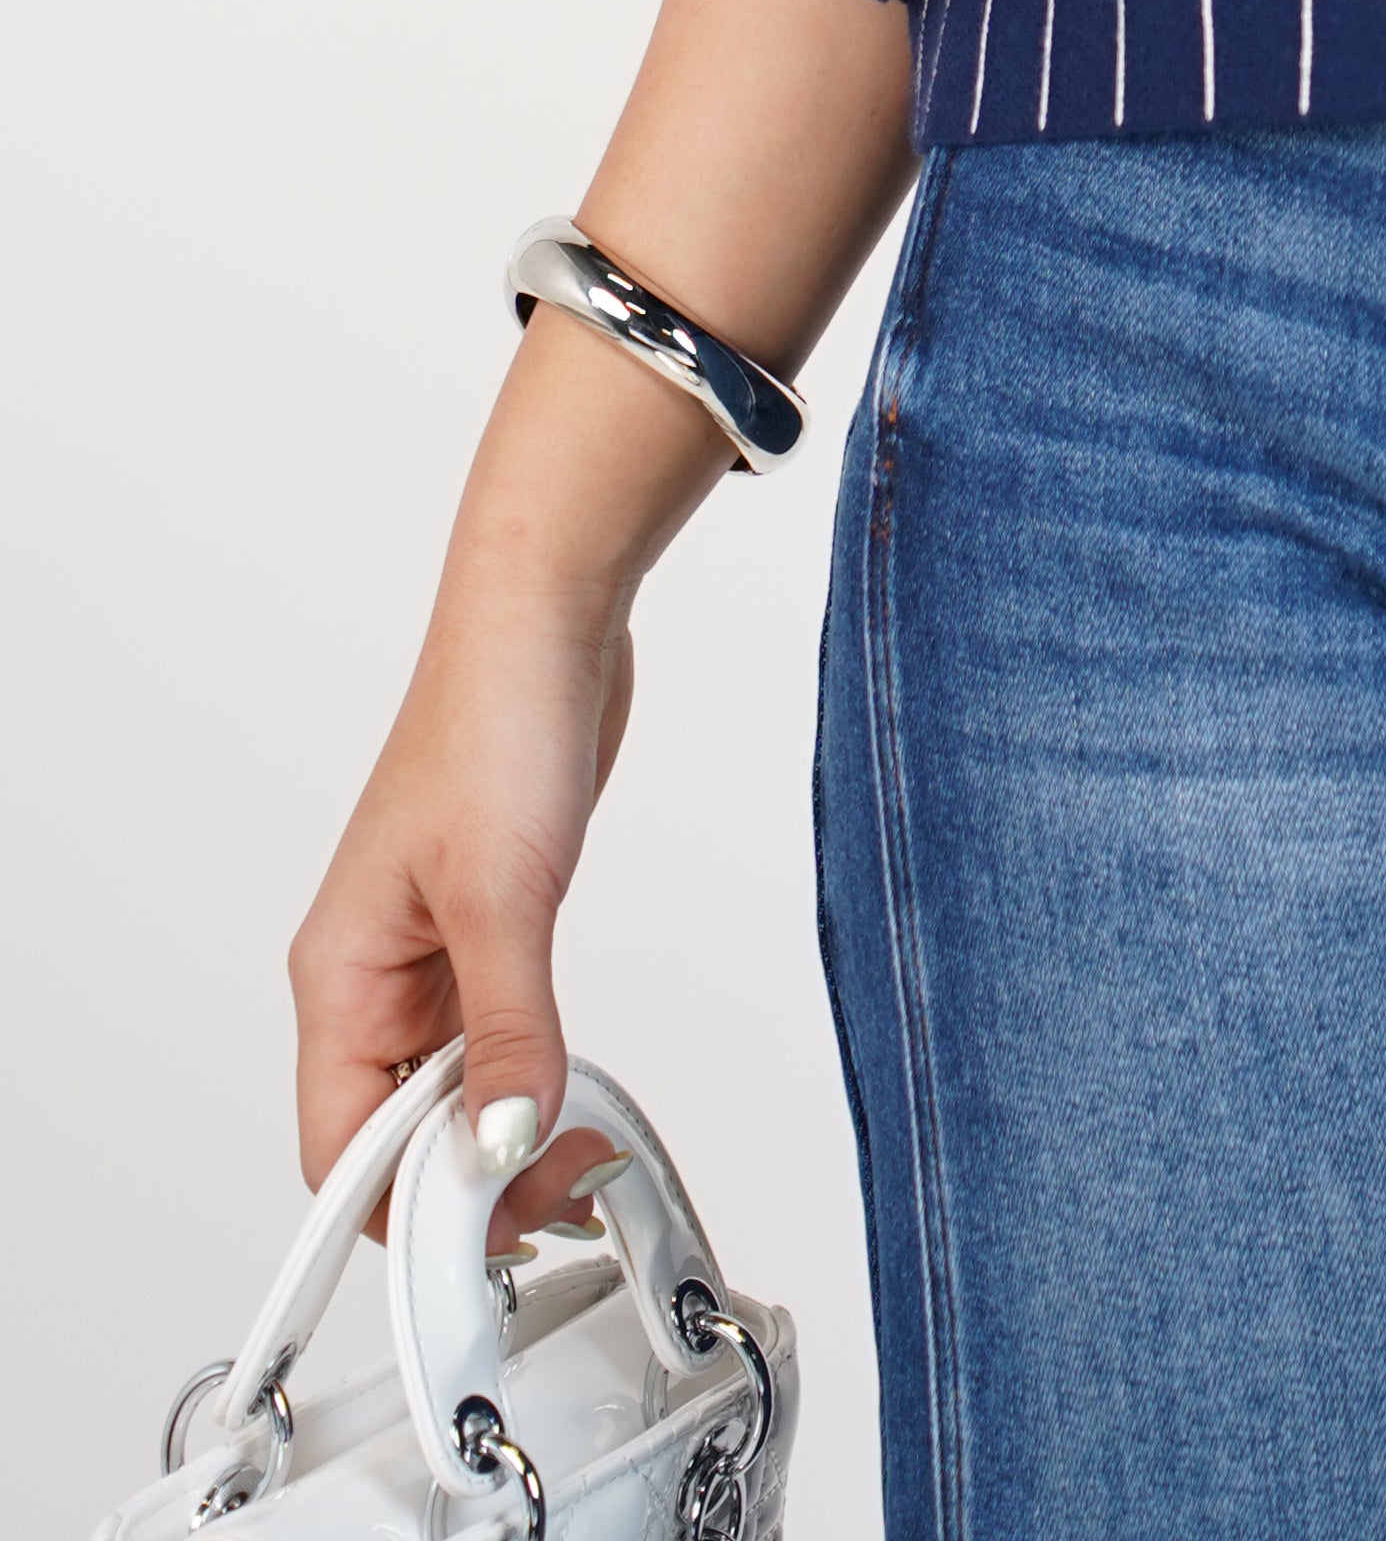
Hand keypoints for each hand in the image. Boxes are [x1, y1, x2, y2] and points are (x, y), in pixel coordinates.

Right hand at [289, 552, 640, 1241]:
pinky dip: (522, 1077)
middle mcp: (370, 975)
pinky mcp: (480, 929)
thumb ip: (505, 1031)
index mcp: (340, 976)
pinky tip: (568, 1091)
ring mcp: (425, 953)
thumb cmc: (495, 719)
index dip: (407, 1208)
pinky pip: (485, 1039)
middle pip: (392, 1134)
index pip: (341, 1148)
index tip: (490, 1233)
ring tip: (578, 1155)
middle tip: (561, 1192)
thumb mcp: (504, 895)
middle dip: (468, 1180)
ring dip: (501, 1134)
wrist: (547, 620)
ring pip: (443, 1092)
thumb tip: (504, 1143)